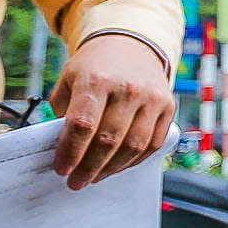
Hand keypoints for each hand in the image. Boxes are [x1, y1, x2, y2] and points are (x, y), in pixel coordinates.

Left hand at [50, 34, 175, 189]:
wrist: (131, 44)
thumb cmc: (95, 66)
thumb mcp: (69, 79)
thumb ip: (63, 111)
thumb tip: (59, 147)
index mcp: (97, 80)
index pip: (82, 125)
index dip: (71, 152)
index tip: (61, 169)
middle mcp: (127, 88)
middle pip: (108, 140)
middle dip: (89, 168)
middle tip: (76, 182)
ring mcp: (151, 98)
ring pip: (133, 147)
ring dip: (112, 169)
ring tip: (96, 177)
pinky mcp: (167, 107)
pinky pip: (152, 144)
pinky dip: (134, 161)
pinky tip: (118, 166)